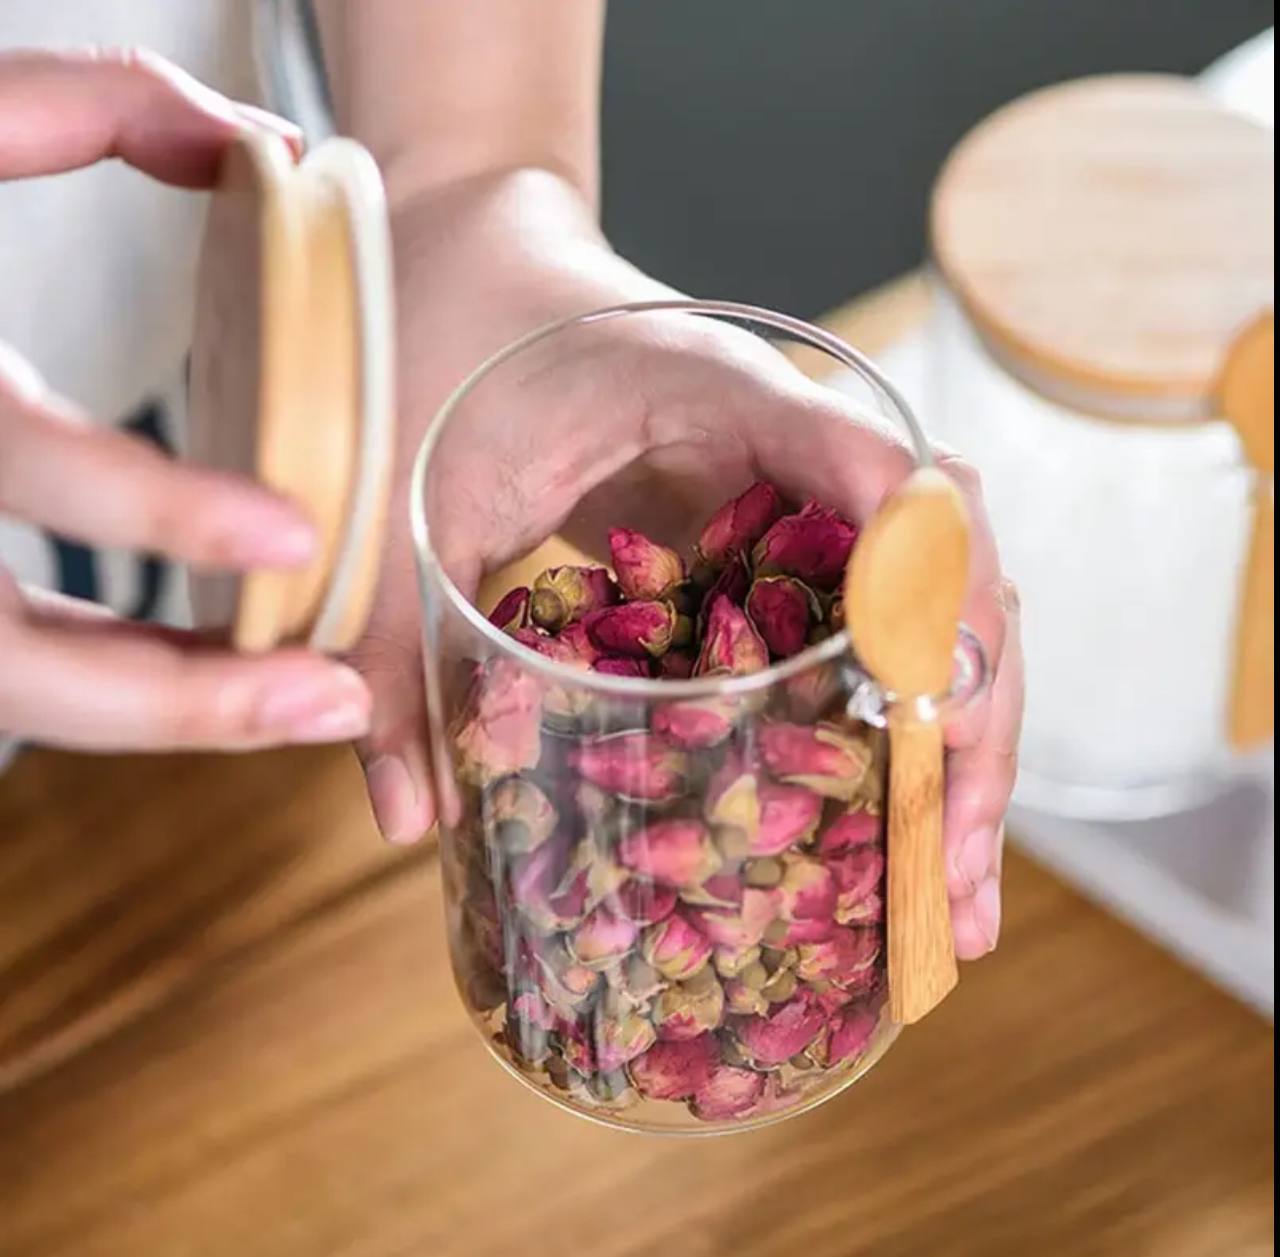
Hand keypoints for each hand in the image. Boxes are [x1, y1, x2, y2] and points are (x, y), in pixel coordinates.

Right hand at [0, 49, 371, 751]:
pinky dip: (126, 682)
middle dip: (184, 701)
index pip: (30, 467)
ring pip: (23, 692)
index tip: (298, 536)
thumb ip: (87, 105)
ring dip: (172, 713)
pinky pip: (22, 667)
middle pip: (16, 661)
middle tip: (336, 704)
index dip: (160, 510)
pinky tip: (226, 672)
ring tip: (310, 704)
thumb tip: (264, 147)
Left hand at [349, 170, 1021, 958]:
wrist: (466, 278)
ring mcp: (800, 494)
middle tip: (949, 878)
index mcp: (722, 394)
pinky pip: (866, 623)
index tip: (928, 701)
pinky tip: (887, 817)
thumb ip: (391, 644)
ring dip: (956, 741)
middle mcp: (794, 445)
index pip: (874, 466)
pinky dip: (895, 719)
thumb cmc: (445, 357)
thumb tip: (407, 814)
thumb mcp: (414, 497)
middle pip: (948, 565)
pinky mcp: (779, 541)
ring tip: (944, 890)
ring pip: (932, 607)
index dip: (925, 582)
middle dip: (969, 719)